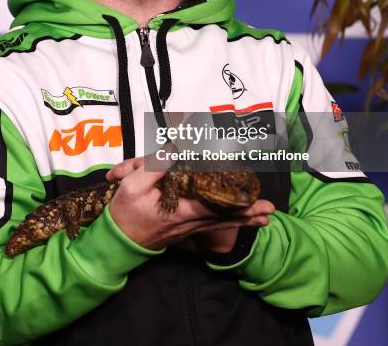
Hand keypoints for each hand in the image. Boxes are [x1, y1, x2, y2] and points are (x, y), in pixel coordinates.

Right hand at [106, 158, 274, 250]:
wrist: (117, 240)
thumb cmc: (125, 212)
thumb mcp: (133, 185)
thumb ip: (155, 166)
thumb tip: (176, 147)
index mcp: (180, 211)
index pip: (215, 206)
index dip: (236, 203)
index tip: (256, 200)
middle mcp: (189, 222)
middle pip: (224, 218)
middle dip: (248, 213)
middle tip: (270, 210)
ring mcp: (189, 228)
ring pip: (221, 224)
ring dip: (244, 220)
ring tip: (265, 217)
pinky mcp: (185, 228)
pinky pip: (212, 226)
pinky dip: (229, 224)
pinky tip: (240, 223)